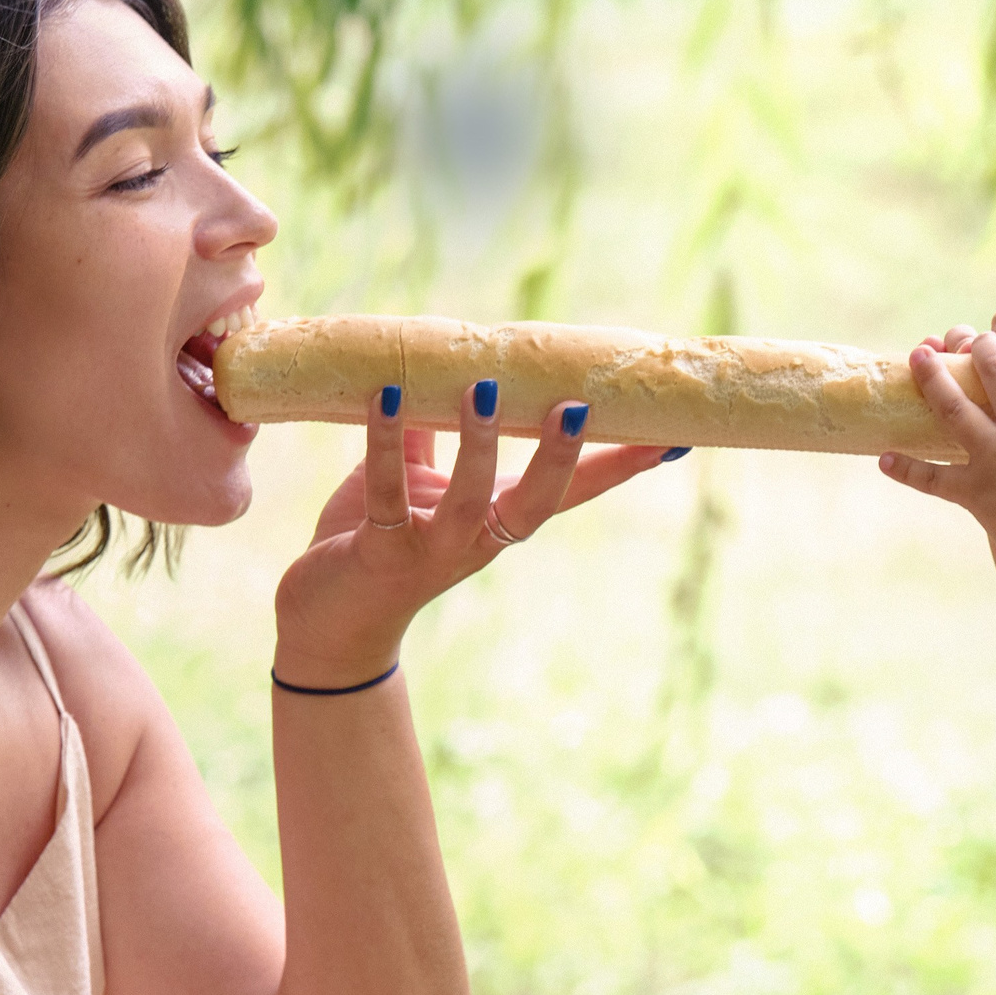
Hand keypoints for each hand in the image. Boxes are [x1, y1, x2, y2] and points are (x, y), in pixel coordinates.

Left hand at [272, 382, 671, 687]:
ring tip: (483, 388)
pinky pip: (387, 493)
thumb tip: (442, 369)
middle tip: (579, 407)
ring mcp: (431, 550)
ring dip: (478, 444)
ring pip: (469, 501)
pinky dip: (384, 443)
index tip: (670, 439)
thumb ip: (428, 435)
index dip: (619, 468)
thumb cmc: (373, 542)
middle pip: (537, 505)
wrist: (325, 625)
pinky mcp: (380, 550)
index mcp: (496, 523)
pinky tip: (385, 397)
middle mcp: (476, 541)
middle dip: (560, 458)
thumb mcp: (413, 483)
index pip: (570, 494)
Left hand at [882, 307, 995, 561]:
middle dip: (979, 348)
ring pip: (952, 405)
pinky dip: (906, 469)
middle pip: (994, 367)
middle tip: (969, 342)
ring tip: (918, 357)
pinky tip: (885, 459)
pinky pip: (931, 477)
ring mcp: (995, 456)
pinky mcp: (973, 490)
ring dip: (932, 378)